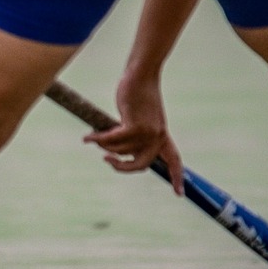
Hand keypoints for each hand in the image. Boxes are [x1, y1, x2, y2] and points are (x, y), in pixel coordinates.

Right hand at [84, 70, 184, 194]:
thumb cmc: (139, 91)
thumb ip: (135, 133)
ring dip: (103, 144)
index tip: (179, 194)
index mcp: (162, 135)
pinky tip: (88, 137)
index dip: (177, 178)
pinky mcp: (134, 126)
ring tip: (93, 136)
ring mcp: (147, 132)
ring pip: (119, 149)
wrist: (141, 73)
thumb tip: (115, 151)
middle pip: (140, 165)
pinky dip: (98, 139)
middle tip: (107, 160)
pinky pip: (111, 140)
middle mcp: (157, 136)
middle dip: (121, 167)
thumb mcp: (141, 116)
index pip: (174, 160)